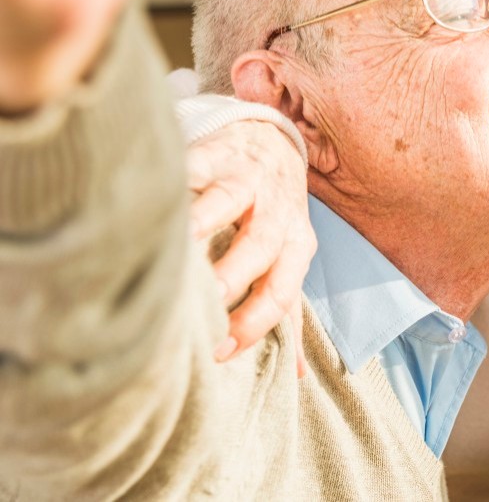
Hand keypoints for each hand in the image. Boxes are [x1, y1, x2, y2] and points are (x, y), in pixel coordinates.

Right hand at [187, 120, 314, 376]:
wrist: (272, 144)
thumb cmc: (275, 218)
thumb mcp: (290, 262)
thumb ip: (286, 314)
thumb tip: (299, 377)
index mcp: (297, 246)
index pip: (282, 291)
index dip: (255, 323)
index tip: (221, 351)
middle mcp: (277, 212)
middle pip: (260, 246)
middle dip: (234, 275)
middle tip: (206, 303)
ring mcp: (247, 179)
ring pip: (229, 200)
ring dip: (204, 222)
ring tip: (178, 248)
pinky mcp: (216, 153)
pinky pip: (196, 164)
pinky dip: (178, 179)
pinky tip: (156, 199)